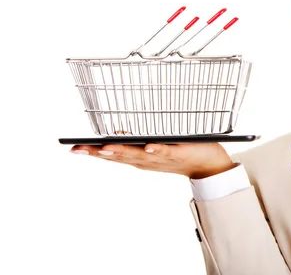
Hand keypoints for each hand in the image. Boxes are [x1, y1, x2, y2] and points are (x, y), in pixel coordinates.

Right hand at [69, 142, 236, 178]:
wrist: (207, 164)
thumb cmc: (178, 153)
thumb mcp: (152, 148)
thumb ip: (134, 144)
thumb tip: (114, 135)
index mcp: (139, 158)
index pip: (112, 156)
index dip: (92, 153)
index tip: (72, 149)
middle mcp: (147, 161)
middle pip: (120, 157)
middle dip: (99, 153)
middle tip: (79, 150)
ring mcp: (162, 158)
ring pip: (139, 155)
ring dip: (123, 152)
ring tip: (105, 148)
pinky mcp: (179, 153)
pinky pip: (167, 151)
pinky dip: (157, 150)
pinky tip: (148, 146)